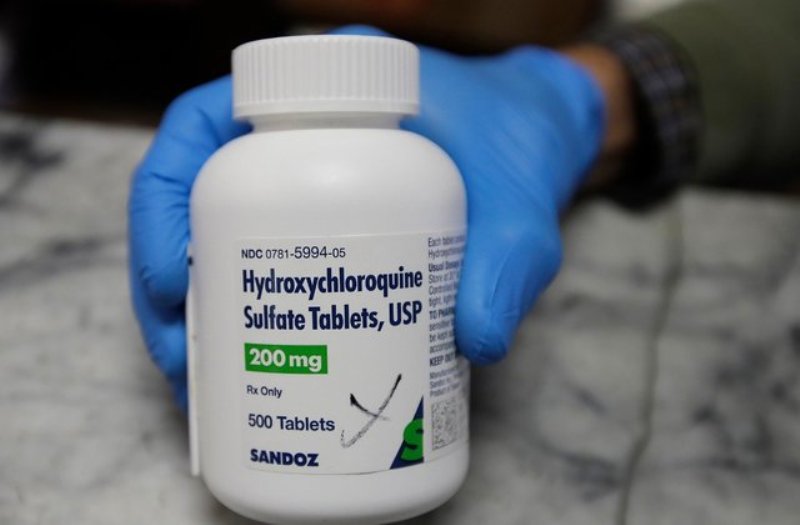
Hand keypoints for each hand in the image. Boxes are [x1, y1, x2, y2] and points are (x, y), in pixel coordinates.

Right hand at [129, 27, 604, 407]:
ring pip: (220, 237)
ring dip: (199, 308)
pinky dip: (243, 313)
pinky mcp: (318, 224)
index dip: (165, 202)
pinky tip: (252, 363)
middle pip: (194, 196)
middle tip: (182, 356)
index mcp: (322, 93)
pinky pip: (260, 261)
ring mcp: (301, 178)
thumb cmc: (517, 155)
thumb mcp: (520, 209)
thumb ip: (509, 264)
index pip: (204, 125)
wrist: (534, 148)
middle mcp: (296, 131)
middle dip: (170, 281)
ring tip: (205, 380)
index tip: (173, 280)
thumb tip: (473, 338)